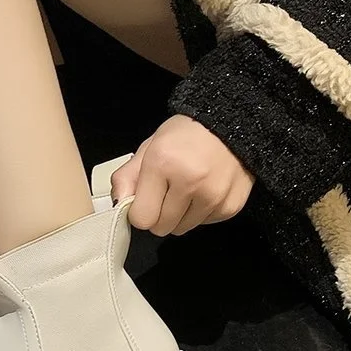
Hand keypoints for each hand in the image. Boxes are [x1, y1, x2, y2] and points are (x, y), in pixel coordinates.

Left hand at [110, 115, 253, 235]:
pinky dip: (201, 212)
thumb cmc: (187, 135)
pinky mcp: (230, 206)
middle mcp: (190, 182)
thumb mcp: (149, 148)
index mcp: (163, 164)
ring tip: (187, 188)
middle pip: (161, 228)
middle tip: (167, 192)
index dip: (140, 212)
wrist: (231, 122)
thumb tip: (119, 204)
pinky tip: (204, 190)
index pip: (142, 218)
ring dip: (180, 215)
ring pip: (182, 229)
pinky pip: (204, 224)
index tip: (145, 200)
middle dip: (159, 215)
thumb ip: (127, 177)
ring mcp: (213, 196)